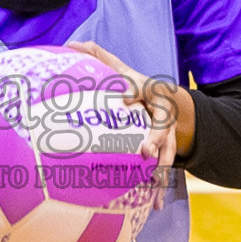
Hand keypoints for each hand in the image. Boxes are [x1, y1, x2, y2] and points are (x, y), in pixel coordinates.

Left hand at [67, 41, 189, 170]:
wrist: (168, 100)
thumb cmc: (134, 85)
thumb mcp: (120, 70)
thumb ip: (97, 56)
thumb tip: (70, 43)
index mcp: (148, 90)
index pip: (143, 88)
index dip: (134, 91)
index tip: (123, 98)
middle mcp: (162, 111)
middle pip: (164, 122)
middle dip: (157, 136)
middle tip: (145, 150)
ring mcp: (169, 131)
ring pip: (170, 147)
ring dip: (163, 163)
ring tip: (155, 179)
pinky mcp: (168, 148)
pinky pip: (168, 165)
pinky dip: (163, 182)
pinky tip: (157, 198)